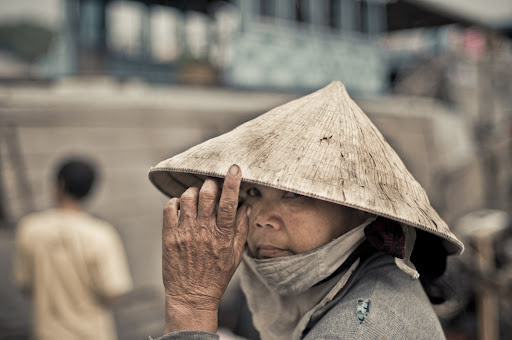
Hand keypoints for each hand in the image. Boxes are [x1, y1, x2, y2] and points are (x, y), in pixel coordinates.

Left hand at [162, 164, 248, 332]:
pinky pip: (169, 208)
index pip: (229, 203)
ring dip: (193, 192)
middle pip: (206, 194)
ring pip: (187, 197)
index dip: (232, 182)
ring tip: (196, 198)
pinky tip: (181, 208)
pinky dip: (175, 202)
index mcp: (223, 236)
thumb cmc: (217, 275)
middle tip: (211, 187)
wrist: (192, 296)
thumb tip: (245, 205)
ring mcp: (185, 234)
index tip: (234, 168)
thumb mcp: (236, 255)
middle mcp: (204, 232)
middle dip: (210, 184)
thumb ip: (241, 228)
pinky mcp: (169, 237)